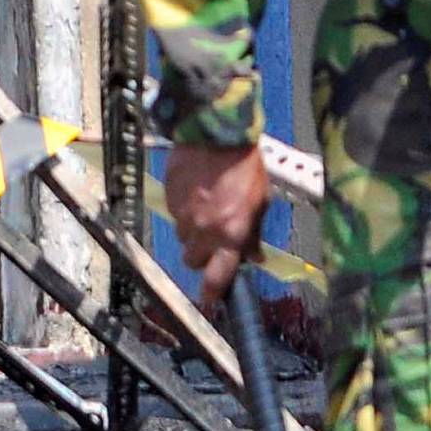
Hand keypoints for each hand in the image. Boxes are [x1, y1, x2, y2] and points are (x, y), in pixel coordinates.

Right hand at [163, 141, 268, 307]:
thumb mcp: (260, 201)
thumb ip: (254, 233)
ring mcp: (184, 215)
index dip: (212, 291)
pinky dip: (182, 209)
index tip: (208, 298)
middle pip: (192, 260)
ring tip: (204, 206)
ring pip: (182, 237)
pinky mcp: (170, 199)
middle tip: (211, 236)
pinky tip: (194, 191)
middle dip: (201, 252)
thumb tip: (254, 257)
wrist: (216, 132)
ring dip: (191, 229)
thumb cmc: (244, 165)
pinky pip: (173, 214)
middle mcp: (205, 229)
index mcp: (231, 233)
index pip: (218, 276)